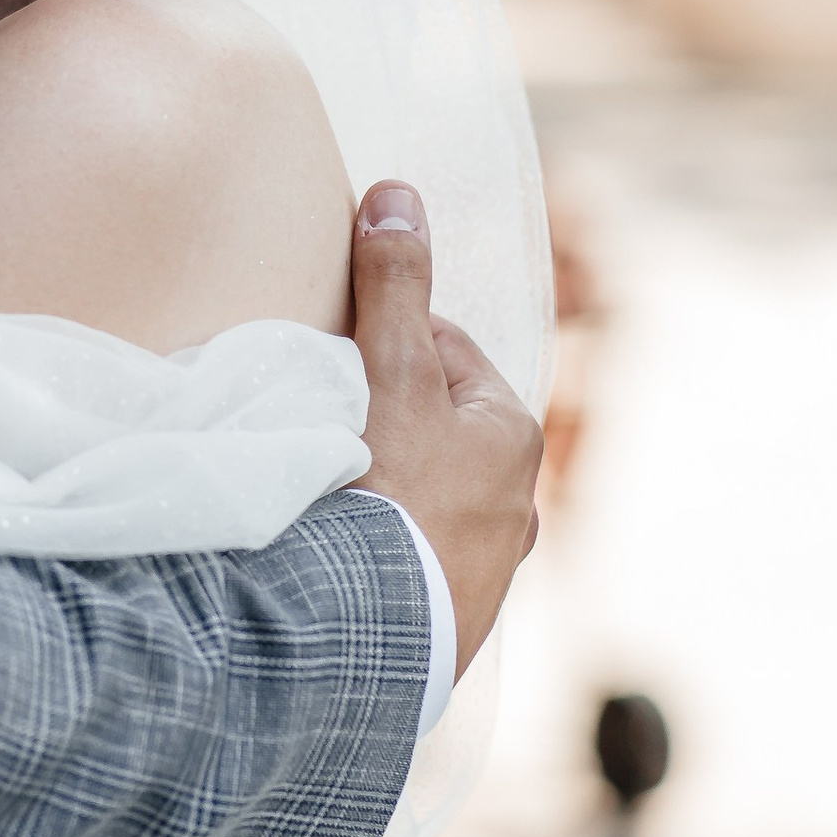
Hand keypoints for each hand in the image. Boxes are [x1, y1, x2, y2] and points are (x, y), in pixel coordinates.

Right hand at [349, 181, 541, 672]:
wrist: (367, 643)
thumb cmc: (389, 497)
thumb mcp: (390, 378)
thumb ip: (392, 287)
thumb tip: (399, 193)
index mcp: (513, 436)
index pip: (442, 349)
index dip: (380, 339)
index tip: (329, 350)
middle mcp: (519, 505)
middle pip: (433, 426)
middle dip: (382, 415)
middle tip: (318, 419)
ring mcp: (487, 572)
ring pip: (423, 497)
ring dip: (381, 486)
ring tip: (321, 490)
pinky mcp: (448, 623)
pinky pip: (406, 562)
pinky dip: (376, 548)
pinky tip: (334, 553)